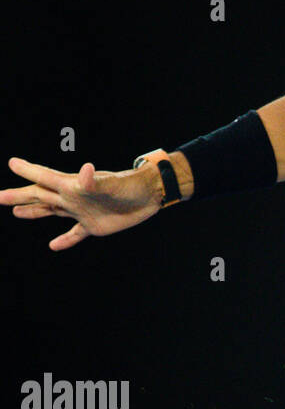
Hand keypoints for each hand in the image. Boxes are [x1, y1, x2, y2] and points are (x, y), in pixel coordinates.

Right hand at [0, 156, 162, 250]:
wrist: (148, 197)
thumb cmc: (129, 186)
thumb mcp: (111, 184)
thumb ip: (95, 180)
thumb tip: (85, 170)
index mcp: (72, 186)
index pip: (45, 178)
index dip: (28, 171)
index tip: (12, 163)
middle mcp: (73, 197)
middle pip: (40, 196)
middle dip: (19, 197)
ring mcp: (82, 211)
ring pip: (51, 211)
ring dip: (34, 211)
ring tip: (16, 211)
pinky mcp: (94, 225)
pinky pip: (75, 234)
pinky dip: (65, 240)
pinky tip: (53, 246)